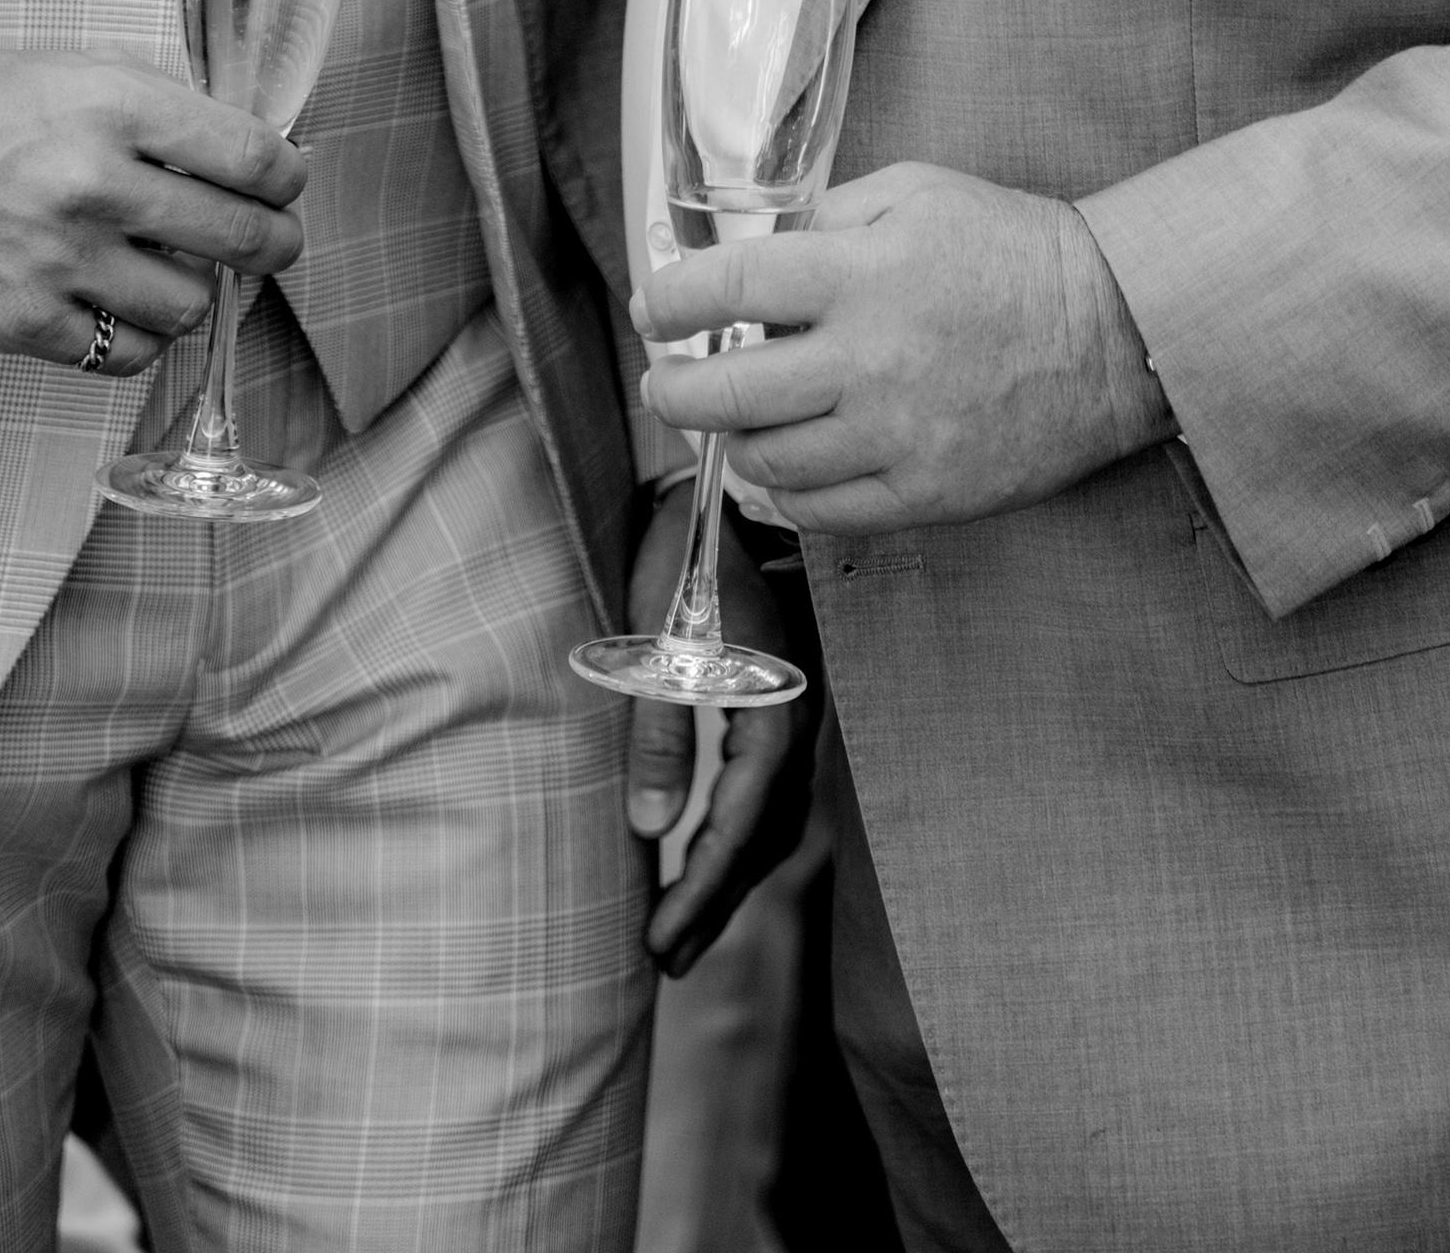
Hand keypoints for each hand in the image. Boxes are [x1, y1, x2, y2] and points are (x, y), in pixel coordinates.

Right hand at [0, 51, 310, 372]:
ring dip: (197, 291)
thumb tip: (258, 153)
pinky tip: (129, 307)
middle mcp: (95, 184)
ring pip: (189, 306)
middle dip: (275, 243)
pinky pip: (128, 355)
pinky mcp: (27, 321)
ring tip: (179, 271)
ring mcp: (61, 260)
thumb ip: (171, 108)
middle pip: (238, 237)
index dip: (289, 178)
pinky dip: (142, 337)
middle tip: (275, 243)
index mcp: (119, 109)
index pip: (251, 157)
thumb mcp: (89, 72)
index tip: (289, 185)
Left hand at [625, 485, 818, 976]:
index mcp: (771, 704)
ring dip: (731, 878)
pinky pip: (772, 790)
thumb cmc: (684, 555)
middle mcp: (796, 716)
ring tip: (683, 931)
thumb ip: (659, 733)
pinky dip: (743, 836)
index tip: (658, 944)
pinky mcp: (784, 700)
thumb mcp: (659, 640)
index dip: (701, 890)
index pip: (741, 823)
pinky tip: (710, 854)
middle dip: (716, 903)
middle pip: (765, 835)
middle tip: (666, 963)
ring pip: (775, 818)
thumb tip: (653, 831)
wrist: (724, 487)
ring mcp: (796, 709)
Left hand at [636, 163, 1175, 531]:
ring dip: (730, 440)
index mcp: (863, 272)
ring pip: (768, 461)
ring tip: (728, 418)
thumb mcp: (919, 190)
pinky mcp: (924, 492)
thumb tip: (759, 253)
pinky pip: (822, 511)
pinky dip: (785, 492)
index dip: (673, 300)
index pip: (732, 289)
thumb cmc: (1015, 250)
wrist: (1114, 331)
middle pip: (728, 393)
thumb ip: (831, 214)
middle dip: (673, 389)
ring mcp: (896, 436)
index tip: (655, 306)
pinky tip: (780, 467)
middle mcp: (869, 359)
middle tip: (663, 378)